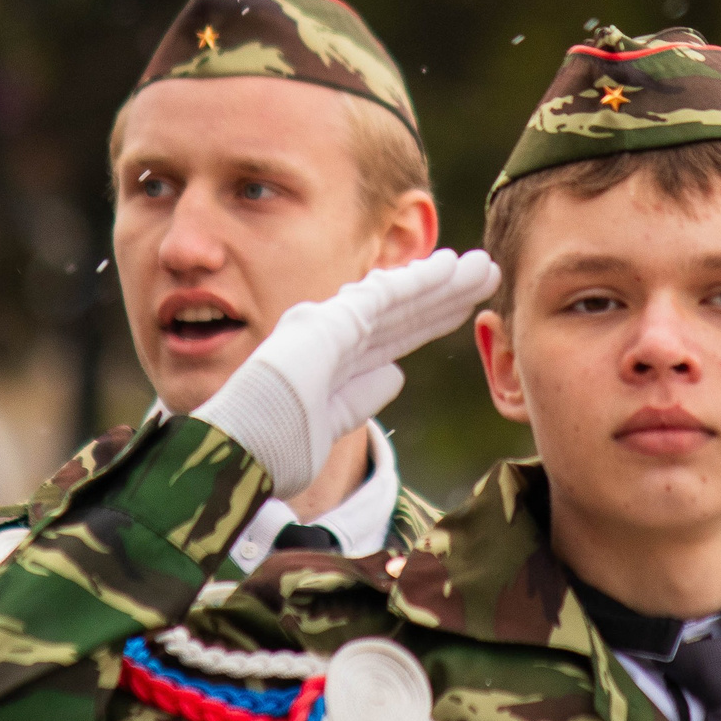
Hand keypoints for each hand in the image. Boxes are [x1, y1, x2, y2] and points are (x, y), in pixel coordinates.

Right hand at [192, 248, 500, 492]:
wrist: (235, 454)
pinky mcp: (324, 327)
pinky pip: (377, 300)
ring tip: (477, 267)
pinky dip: (413, 284)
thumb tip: (395, 373)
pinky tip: (443, 271)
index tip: (467, 304)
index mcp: (335, 359)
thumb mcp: (330, 421)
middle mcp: (331, 335)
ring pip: (396, 298)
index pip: (396, 334)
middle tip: (486, 272)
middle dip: (446, 293)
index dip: (433, 316)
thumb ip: (360, 396)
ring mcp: (326, 327)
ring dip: (439, 280)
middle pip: (403, 311)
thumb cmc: (269, 444)